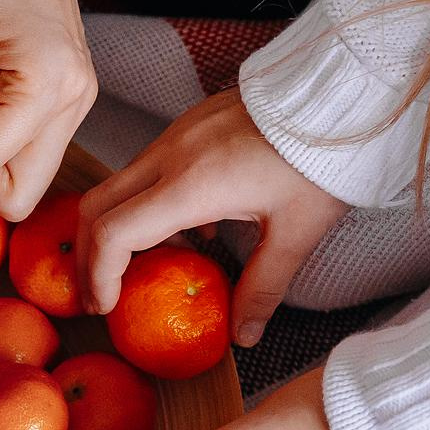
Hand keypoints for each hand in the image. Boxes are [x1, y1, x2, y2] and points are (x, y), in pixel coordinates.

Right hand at [78, 89, 348, 344]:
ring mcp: (175, 135)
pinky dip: (145, 205)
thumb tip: (243, 336)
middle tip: (104, 294)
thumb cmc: (322, 159)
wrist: (339, 93)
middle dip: (89, 254)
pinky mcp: (188, 125)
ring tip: (152, 268)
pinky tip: (192, 229)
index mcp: (190, 185)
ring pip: (118, 186)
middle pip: (96, 206)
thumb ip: (263, 287)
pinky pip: (146, 169)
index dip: (98, 275)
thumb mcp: (297, 233)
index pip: (114, 233)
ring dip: (118, 229)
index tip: (106, 306)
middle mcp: (170, 155)